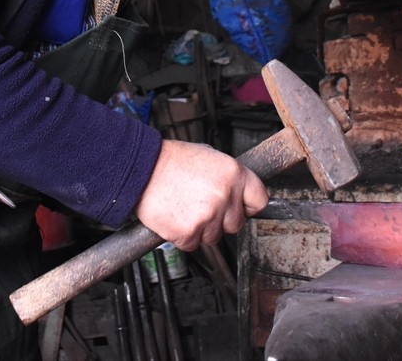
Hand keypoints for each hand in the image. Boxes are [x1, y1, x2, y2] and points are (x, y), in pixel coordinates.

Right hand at [134, 139, 267, 251]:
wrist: (142, 167)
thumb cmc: (171, 160)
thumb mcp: (209, 157)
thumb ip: (228, 177)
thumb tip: (240, 192)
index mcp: (233, 174)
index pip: (259, 201)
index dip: (248, 207)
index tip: (240, 208)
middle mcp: (224, 195)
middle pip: (236, 224)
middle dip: (221, 220)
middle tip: (203, 207)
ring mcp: (208, 215)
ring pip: (214, 237)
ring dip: (201, 228)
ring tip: (185, 208)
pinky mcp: (189, 232)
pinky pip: (193, 245)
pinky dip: (183, 236)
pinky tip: (176, 217)